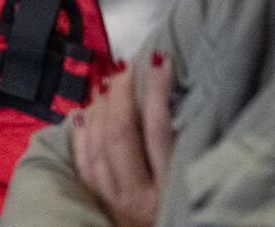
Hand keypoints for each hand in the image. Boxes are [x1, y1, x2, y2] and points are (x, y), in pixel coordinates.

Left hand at [70, 55, 176, 226]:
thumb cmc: (185, 213)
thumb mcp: (192, 186)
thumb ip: (185, 150)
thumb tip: (174, 99)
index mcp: (168, 192)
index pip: (159, 132)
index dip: (157, 92)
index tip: (160, 62)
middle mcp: (136, 195)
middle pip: (121, 133)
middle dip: (122, 93)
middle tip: (128, 68)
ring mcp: (110, 197)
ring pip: (98, 144)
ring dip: (101, 107)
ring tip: (110, 83)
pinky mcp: (94, 199)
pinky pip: (82, 159)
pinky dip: (82, 131)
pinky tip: (85, 110)